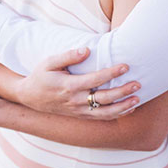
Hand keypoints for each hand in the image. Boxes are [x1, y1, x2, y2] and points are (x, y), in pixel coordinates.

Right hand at [17, 48, 140, 119]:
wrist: (29, 97)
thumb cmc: (41, 76)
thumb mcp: (50, 62)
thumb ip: (69, 55)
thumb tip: (87, 49)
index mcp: (69, 86)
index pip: (95, 80)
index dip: (111, 73)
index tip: (125, 66)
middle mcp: (75, 101)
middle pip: (103, 98)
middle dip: (122, 92)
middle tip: (138, 83)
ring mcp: (78, 110)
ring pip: (104, 112)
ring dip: (123, 107)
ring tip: (138, 99)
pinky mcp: (80, 115)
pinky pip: (100, 117)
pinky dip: (116, 114)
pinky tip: (128, 108)